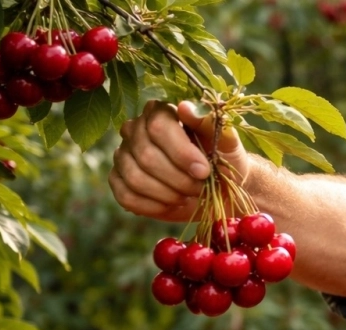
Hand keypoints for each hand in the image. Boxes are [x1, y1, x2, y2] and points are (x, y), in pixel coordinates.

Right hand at [110, 100, 250, 221]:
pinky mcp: (119, 180)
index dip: (181, 153)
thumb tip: (185, 107)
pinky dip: (153, 206)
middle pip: (146, 155)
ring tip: (187, 195)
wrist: (219, 193)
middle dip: (178, 179)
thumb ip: (209, 123)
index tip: (203, 171)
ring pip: (135, 177)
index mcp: (160, 112)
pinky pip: (125, 196)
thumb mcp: (226, 142)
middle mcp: (136, 129)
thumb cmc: (223, 162)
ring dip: (167, 194)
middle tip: (199, 188)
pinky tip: (171, 205)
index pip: (159, 127)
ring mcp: (124, 154)